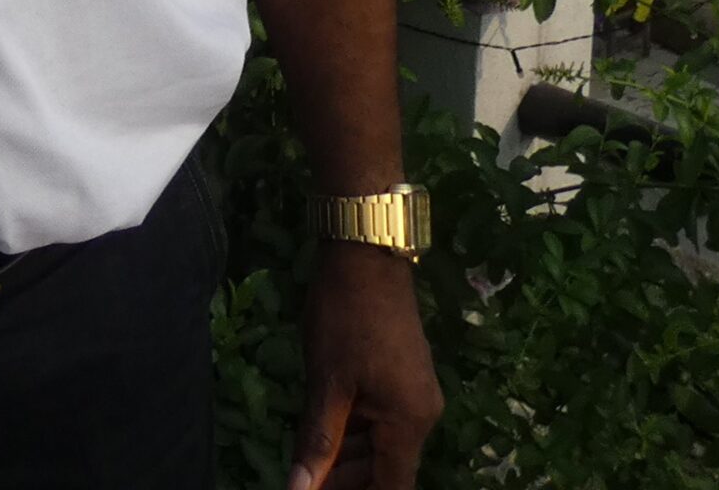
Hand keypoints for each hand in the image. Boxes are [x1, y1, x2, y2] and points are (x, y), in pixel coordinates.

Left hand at [285, 243, 441, 489]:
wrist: (366, 254)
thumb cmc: (345, 317)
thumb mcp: (326, 383)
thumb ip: (317, 442)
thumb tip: (297, 489)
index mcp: (409, 423)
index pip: (391, 487)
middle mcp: (421, 414)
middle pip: (385, 469)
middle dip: (345, 479)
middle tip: (302, 480)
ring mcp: (413, 394)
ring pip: (379, 444)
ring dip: (345, 456)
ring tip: (306, 458)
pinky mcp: (401, 376)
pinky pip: (379, 418)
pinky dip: (351, 430)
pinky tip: (319, 431)